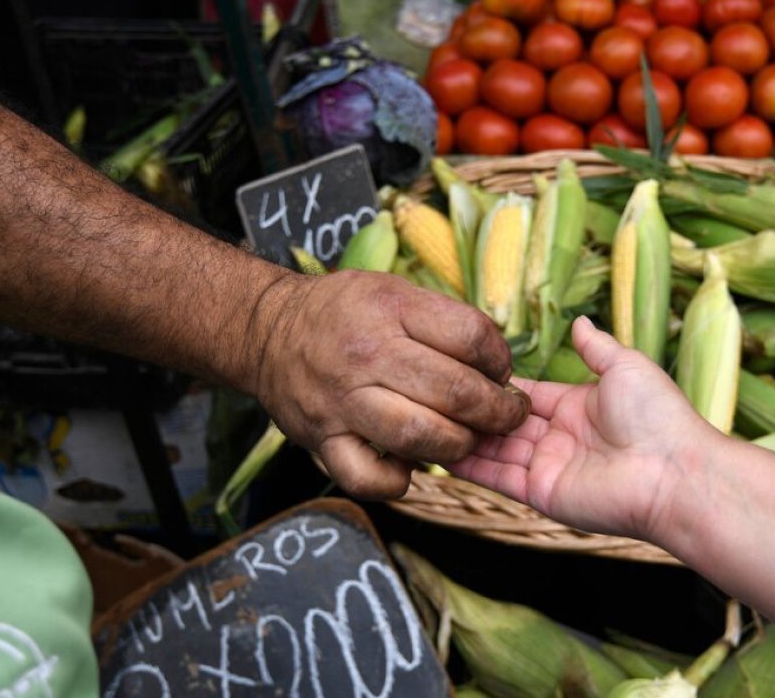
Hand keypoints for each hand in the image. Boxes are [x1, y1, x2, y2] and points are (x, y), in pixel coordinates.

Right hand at [254, 270, 529, 498]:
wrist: (266, 331)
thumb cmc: (343, 312)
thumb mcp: (394, 291)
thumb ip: (444, 321)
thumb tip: (497, 363)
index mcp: (391, 309)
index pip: (470, 337)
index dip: (500, 360)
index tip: (502, 372)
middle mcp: (368, 355)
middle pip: (453, 392)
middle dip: (497, 412)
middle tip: (507, 416)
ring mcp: (343, 401)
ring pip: (418, 437)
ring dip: (457, 447)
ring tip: (466, 441)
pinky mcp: (322, 439)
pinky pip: (366, 477)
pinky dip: (396, 483)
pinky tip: (409, 470)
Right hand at [451, 316, 720, 540]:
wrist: (673, 473)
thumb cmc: (658, 417)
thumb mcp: (626, 366)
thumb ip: (596, 347)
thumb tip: (580, 322)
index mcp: (576, 406)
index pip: (524, 392)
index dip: (494, 381)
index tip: (459, 365)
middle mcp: (557, 437)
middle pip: (502, 420)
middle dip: (470, 408)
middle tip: (430, 389)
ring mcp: (547, 466)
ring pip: (493, 448)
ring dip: (462, 434)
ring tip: (423, 414)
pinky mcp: (540, 493)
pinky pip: (496, 477)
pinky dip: (467, 465)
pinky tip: (437, 448)